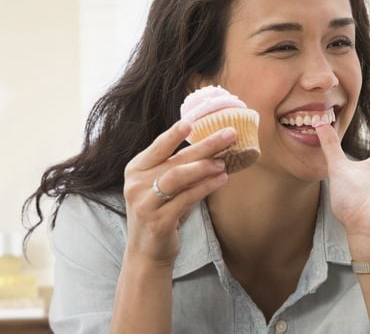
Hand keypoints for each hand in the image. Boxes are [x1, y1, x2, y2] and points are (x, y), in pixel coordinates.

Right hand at [123, 121, 235, 265]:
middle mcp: (136, 184)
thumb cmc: (161, 212)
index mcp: (136, 169)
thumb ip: (179, 167)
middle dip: (204, 145)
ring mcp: (145, 203)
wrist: (147, 252)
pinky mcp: (158, 221)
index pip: (158, 147)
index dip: (174, 134)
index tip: (192, 121)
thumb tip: (213, 146)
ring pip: (177, 177)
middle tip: (229, 134)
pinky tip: (221, 179)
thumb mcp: (163, 186)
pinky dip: (206, 187)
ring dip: (204, 167)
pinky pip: (186, 199)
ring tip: (224, 161)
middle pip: (175, 159)